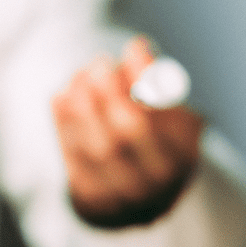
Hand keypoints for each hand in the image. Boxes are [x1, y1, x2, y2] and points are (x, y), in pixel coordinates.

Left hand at [52, 37, 203, 227]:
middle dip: (110, 92)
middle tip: (99, 62)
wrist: (139, 201)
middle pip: (129, 133)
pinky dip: (64, 125)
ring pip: (97, 148)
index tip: (133, 46)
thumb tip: (138, 45)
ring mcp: (125, 197)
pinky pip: (74, 160)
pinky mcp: (93, 201)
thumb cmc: (156, 143)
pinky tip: (62, 97)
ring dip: (83, 105)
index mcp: (183, 156)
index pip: (166, 113)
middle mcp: (158, 183)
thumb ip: (157, 84)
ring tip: (79, 76)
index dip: (146, 77)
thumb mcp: (170, 115)